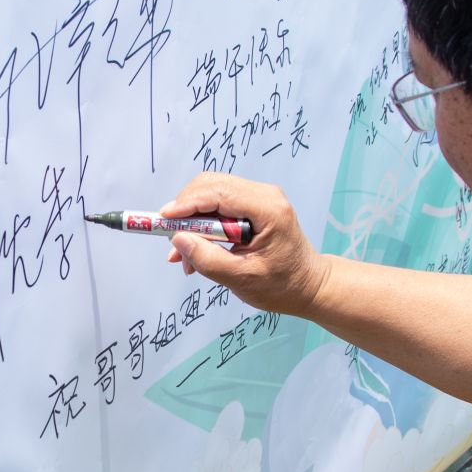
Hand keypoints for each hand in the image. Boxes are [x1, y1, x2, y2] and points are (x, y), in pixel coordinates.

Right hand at [159, 173, 332, 317]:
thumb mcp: (242, 279)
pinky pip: (219, 205)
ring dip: (192, 220)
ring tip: (183, 255)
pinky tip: (196, 250)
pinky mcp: (253, 205)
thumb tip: (178, 240)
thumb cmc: (282, 286)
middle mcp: (265, 195)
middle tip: (171, 241)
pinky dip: (203, 224)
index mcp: (268, 209)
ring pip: (211, 193)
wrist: (309, 286)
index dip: (187, 204)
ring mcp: (259, 198)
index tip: (163, 220)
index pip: (218, 192)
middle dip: (186, 211)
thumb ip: (207, 259)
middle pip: (211, 185)